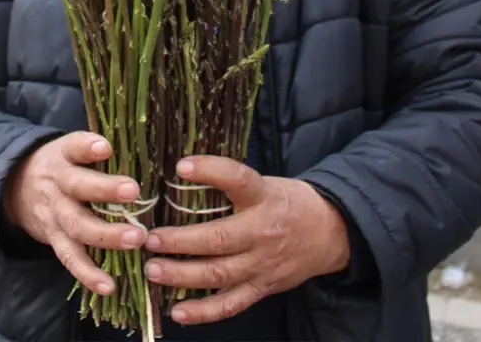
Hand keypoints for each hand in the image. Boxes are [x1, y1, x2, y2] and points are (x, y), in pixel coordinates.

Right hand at [3, 132, 147, 295]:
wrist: (16, 188)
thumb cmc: (63, 166)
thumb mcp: (71, 149)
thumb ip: (98, 150)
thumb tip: (146, 149)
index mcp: (63, 157)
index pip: (73, 147)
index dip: (87, 147)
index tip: (105, 148)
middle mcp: (57, 185)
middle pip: (77, 186)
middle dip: (105, 190)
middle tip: (134, 191)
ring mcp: (54, 215)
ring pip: (76, 226)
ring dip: (106, 235)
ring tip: (135, 239)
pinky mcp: (54, 240)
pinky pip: (70, 259)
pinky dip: (88, 275)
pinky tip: (109, 286)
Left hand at [143, 156, 351, 324]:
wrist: (329, 233)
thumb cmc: (287, 203)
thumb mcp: (265, 183)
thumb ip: (230, 184)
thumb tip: (181, 173)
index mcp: (264, 197)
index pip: (238, 179)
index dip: (210, 171)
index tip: (181, 167)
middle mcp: (262, 232)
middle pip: (219, 239)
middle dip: (180, 241)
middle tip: (150, 239)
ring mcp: (262, 264)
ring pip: (218, 274)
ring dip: (182, 275)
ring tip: (154, 270)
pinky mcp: (262, 287)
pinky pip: (230, 305)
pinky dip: (203, 312)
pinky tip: (177, 312)